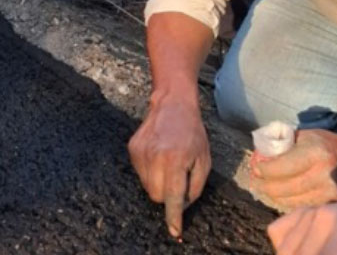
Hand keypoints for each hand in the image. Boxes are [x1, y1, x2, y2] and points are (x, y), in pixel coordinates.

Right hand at [128, 93, 210, 237]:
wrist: (172, 105)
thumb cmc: (192, 132)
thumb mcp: (204, 160)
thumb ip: (195, 186)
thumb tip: (183, 205)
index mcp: (175, 161)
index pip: (173, 198)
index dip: (174, 217)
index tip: (175, 231)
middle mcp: (155, 157)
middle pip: (157, 196)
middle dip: (168, 196)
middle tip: (177, 180)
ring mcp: (140, 153)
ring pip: (147, 186)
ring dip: (158, 184)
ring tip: (168, 165)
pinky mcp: (132, 148)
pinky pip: (140, 174)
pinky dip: (150, 172)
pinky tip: (158, 157)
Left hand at [251, 129, 336, 209]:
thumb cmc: (323, 143)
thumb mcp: (303, 136)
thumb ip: (282, 145)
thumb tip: (260, 157)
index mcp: (315, 153)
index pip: (282, 167)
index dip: (265, 170)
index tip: (256, 168)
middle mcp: (323, 174)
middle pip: (285, 188)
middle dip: (265, 186)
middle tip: (256, 182)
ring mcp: (330, 191)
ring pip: (293, 201)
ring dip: (275, 196)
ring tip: (265, 189)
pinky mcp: (332, 202)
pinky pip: (304, 206)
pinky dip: (289, 202)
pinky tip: (281, 196)